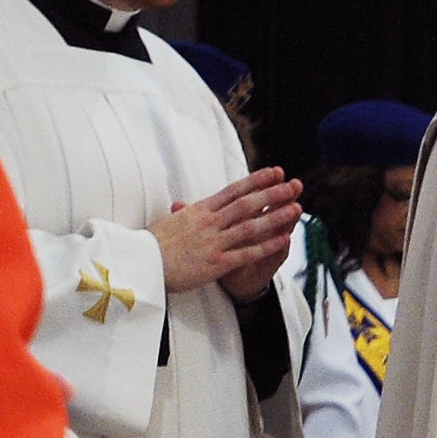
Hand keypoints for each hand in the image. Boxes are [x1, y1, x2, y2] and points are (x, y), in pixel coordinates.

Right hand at [154, 170, 302, 296]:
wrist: (140, 265)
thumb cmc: (150, 246)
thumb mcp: (167, 224)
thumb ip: (182, 215)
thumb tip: (182, 206)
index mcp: (198, 211)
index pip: (232, 192)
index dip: (255, 181)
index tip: (274, 172)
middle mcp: (209, 223)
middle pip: (246, 204)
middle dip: (272, 193)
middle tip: (293, 184)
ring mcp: (214, 242)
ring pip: (250, 226)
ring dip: (275, 216)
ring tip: (296, 207)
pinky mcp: (216, 263)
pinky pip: (246, 252)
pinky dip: (266, 245)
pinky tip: (283, 239)